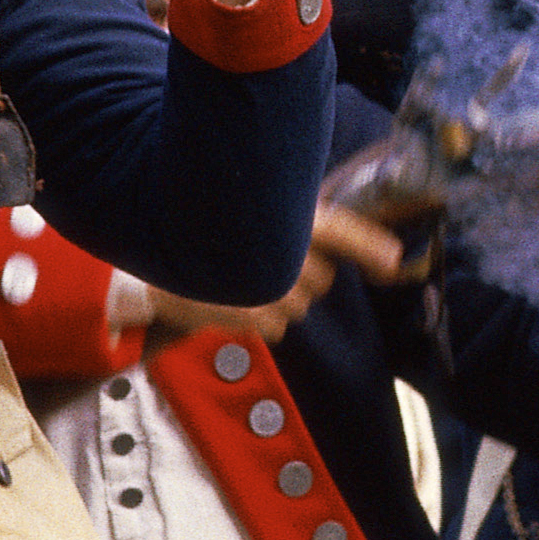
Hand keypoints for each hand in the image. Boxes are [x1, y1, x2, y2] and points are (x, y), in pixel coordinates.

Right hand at [146, 204, 411, 341]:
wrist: (145, 266)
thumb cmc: (199, 232)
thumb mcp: (245, 213)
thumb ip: (288, 223)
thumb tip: (323, 247)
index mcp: (283, 219)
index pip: (340, 230)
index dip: (370, 246)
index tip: (393, 261)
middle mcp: (282, 251)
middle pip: (323, 277)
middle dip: (306, 272)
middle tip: (266, 260)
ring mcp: (271, 287)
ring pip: (300, 304)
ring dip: (280, 296)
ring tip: (241, 279)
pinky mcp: (257, 317)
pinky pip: (278, 326)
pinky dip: (262, 318)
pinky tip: (232, 300)